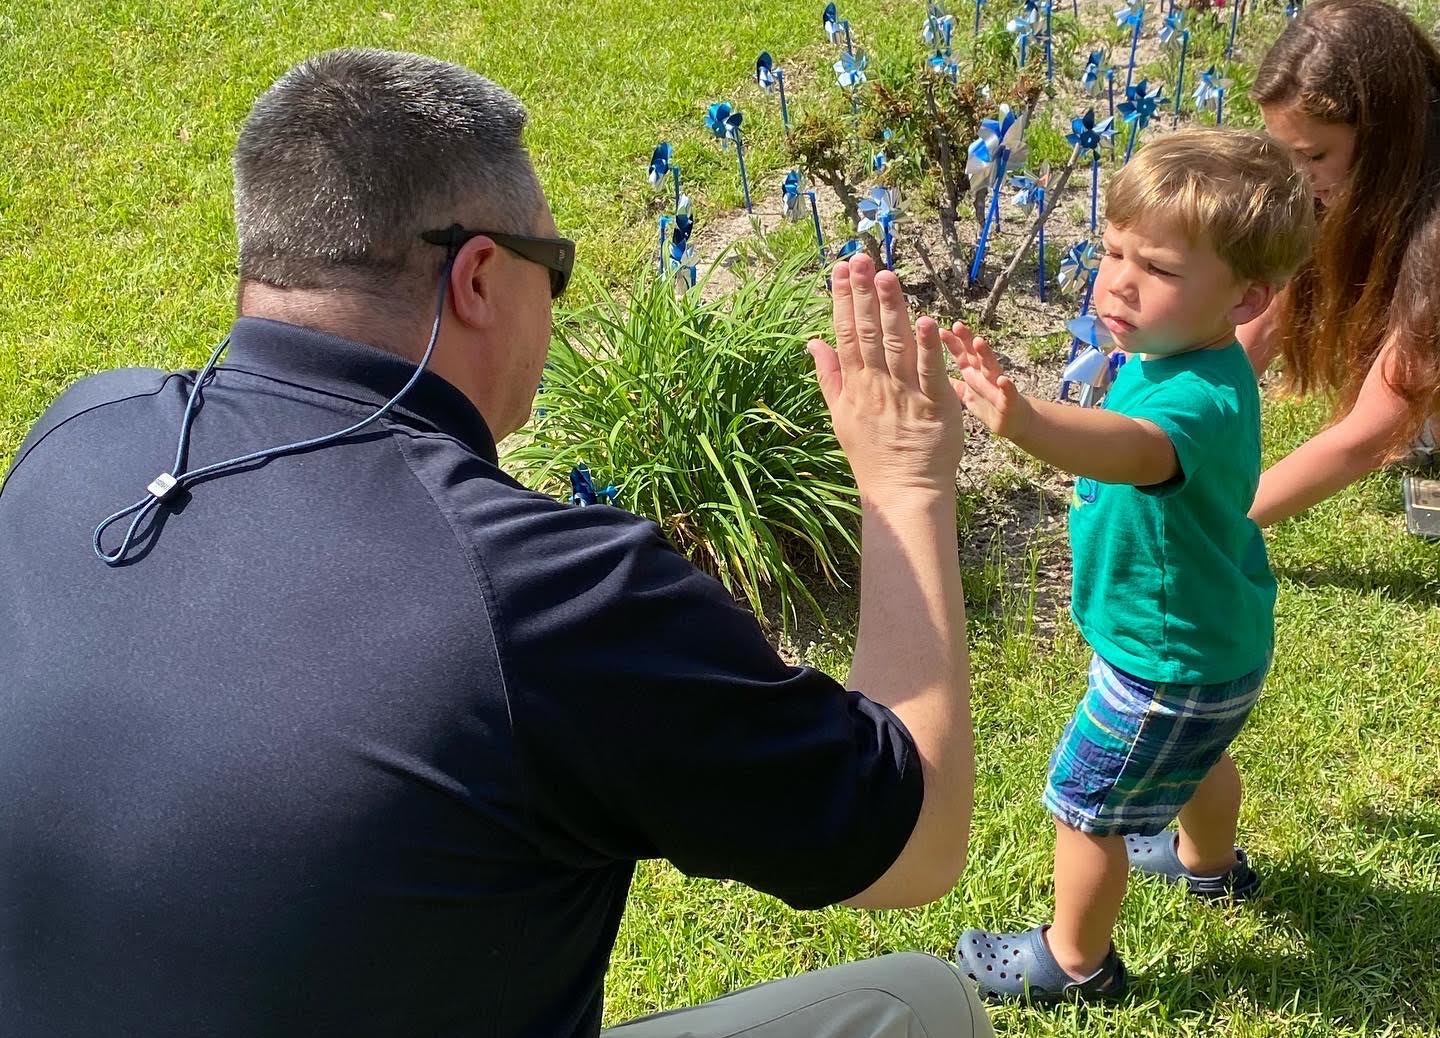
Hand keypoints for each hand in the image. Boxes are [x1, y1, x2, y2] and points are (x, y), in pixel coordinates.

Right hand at [807, 255, 965, 499]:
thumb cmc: (873, 456)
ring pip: (897, 345)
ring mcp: (905, 394)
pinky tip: (926, 321)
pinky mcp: (934, 406)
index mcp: (855, 386)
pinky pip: (931, 372)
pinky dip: (929, 348)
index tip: (841, 268)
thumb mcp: (840, 416)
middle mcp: (876, 385)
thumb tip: (812, 342)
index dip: (843, 299)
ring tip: (887, 277)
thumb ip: (828, 376)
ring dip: (892, 310)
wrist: (902, 492)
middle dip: (863, 294)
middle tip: (862, 259)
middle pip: (867, 332)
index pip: (845, 334)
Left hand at [942, 320, 1031, 440]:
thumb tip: (929, 375)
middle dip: (967, 340)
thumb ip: (952, 382)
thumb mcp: (966, 393)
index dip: (952, 342)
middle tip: (958, 325)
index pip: (961, 354)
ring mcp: (998, 387)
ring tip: (979, 342)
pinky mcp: (1009, 402)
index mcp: (973, 373)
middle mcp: (985, 375)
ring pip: (992, 368)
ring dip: (986, 355)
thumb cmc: (989, 404)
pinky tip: (1003, 380)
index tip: (940, 329)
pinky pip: (1009, 394)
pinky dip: (1007, 387)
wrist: (1015, 422)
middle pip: (976, 355)